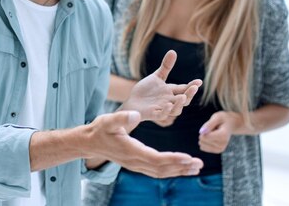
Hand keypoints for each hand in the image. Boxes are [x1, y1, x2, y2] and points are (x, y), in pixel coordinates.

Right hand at [85, 111, 202, 177]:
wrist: (89, 143)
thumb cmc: (99, 129)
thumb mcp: (108, 120)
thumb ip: (122, 117)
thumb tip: (136, 115)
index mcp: (131, 151)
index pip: (156, 158)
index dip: (173, 159)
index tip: (188, 157)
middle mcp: (135, 162)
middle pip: (162, 169)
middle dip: (181, 167)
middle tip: (199, 164)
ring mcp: (136, 165)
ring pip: (161, 172)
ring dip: (179, 170)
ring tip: (195, 167)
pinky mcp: (137, 164)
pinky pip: (156, 170)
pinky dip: (171, 169)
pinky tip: (180, 167)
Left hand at [120, 50, 201, 121]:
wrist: (133, 101)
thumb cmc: (147, 90)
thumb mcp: (157, 76)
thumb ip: (166, 66)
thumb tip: (173, 51)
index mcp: (172, 92)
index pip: (184, 89)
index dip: (192, 85)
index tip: (199, 81)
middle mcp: (170, 101)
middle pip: (183, 100)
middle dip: (189, 94)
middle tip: (194, 88)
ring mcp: (162, 109)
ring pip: (175, 110)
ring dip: (179, 104)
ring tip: (182, 97)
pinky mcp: (153, 114)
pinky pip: (161, 115)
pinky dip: (165, 111)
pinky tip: (167, 105)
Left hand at [198, 111, 242, 153]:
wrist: (232, 124)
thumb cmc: (223, 119)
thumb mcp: (217, 117)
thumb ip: (209, 124)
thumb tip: (200, 132)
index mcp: (223, 135)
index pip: (206, 137)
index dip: (203, 130)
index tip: (209, 126)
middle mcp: (223, 144)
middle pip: (203, 141)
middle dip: (204, 133)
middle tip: (212, 129)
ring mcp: (220, 149)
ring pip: (202, 145)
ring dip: (204, 137)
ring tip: (212, 132)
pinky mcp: (218, 151)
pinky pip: (203, 148)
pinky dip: (204, 141)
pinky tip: (211, 137)